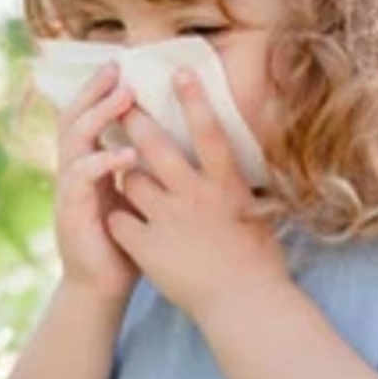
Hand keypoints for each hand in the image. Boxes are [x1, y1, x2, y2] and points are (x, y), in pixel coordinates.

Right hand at [52, 61, 142, 302]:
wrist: (104, 287)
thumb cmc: (127, 241)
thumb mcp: (138, 196)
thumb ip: (146, 167)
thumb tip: (180, 136)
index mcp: (89, 164)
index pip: (88, 116)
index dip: (100, 90)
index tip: (123, 65)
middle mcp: (74, 171)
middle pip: (74, 118)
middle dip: (94, 91)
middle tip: (117, 68)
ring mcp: (69, 191)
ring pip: (74, 141)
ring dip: (98, 116)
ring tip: (123, 98)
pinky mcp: (71, 213)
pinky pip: (81, 179)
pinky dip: (103, 162)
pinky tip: (125, 154)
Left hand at [106, 68, 289, 321]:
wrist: (244, 306)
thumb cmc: (260, 263)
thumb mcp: (257, 214)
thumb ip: (239, 187)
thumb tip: (234, 165)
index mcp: (226, 185)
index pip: (208, 132)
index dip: (194, 100)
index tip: (179, 72)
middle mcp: (195, 196)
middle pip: (157, 147)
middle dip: (136, 121)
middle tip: (122, 103)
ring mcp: (168, 221)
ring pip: (131, 180)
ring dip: (125, 172)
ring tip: (123, 169)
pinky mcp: (148, 247)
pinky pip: (119, 219)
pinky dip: (117, 216)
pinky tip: (117, 218)